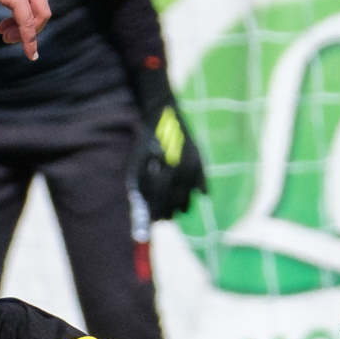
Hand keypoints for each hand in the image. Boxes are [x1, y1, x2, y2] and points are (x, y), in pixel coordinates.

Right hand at [0, 0, 52, 58]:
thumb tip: (13, 0)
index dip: (29, 16)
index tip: (9, 27)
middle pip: (42, 7)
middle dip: (28, 27)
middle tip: (7, 37)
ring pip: (39, 16)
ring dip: (26, 34)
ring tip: (6, 37)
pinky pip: (27, 21)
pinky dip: (29, 39)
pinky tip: (29, 52)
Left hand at [132, 104, 207, 220]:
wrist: (163, 117)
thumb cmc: (146, 146)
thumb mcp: (138, 168)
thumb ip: (141, 194)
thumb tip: (144, 222)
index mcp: (160, 171)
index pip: (159, 204)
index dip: (156, 215)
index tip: (154, 221)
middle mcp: (179, 170)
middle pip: (175, 205)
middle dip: (168, 213)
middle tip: (164, 217)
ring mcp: (192, 166)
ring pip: (188, 200)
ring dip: (180, 206)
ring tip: (174, 205)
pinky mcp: (201, 163)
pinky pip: (201, 188)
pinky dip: (194, 193)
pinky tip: (186, 192)